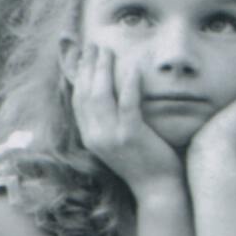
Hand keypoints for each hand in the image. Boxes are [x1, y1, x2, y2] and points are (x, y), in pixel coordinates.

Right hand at [69, 45, 185, 193]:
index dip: (78, 75)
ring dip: (104, 68)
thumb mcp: (119, 142)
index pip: (78, 100)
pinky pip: (127, 103)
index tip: (83, 55)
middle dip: (88, 65)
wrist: (157, 191)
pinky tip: (133, 66)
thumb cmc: (143, 164)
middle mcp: (95, 136)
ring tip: (108, 50)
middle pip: (86, 93)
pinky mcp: (131, 136)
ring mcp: (111, 137)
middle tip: (94, 44)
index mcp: (90, 137)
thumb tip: (112, 98)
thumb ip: (111, 121)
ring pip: (101, 95)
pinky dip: (129, 83)